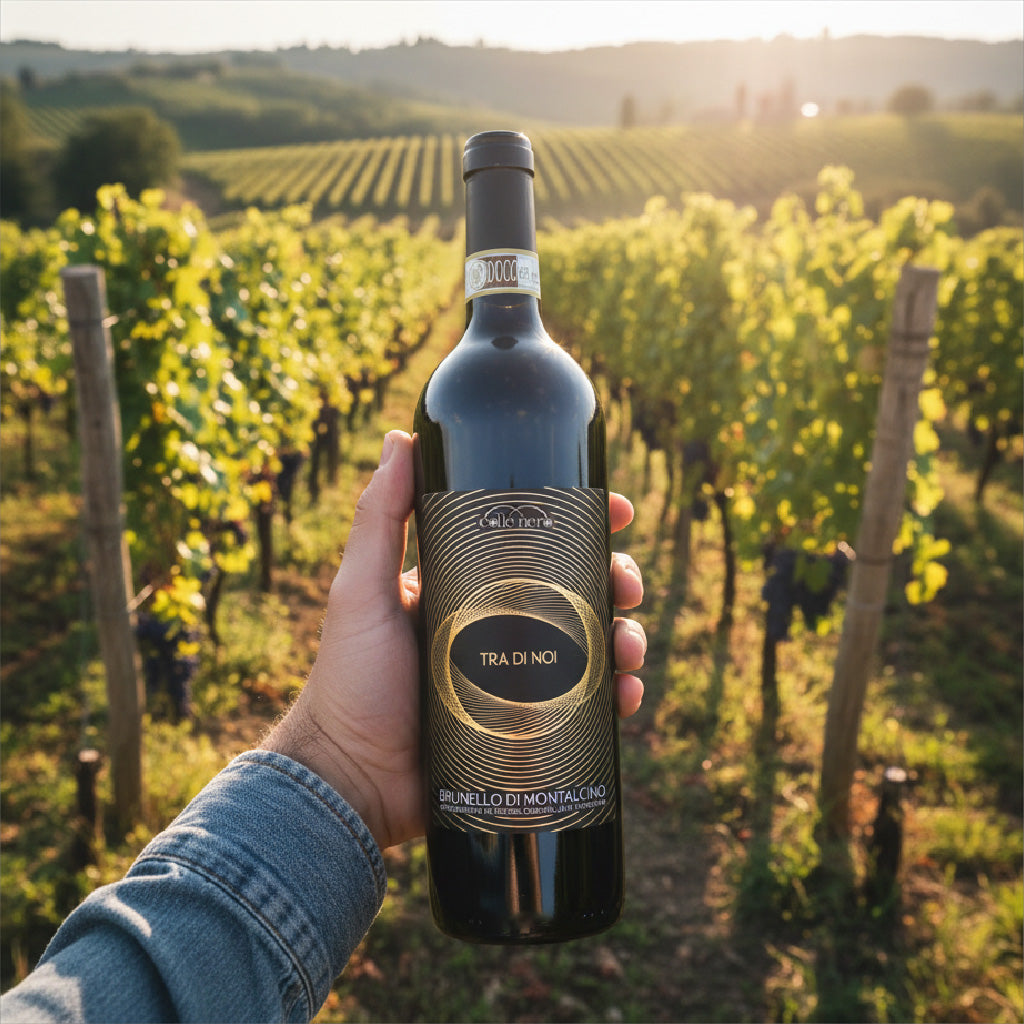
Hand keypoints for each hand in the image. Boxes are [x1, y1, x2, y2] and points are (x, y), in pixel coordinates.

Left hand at [261, 430, 645, 848]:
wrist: (351, 781)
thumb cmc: (348, 681)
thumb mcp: (362, 591)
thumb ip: (378, 518)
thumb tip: (400, 437)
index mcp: (468, 586)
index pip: (537, 542)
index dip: (583, 523)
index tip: (617, 510)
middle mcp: (499, 627)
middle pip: (577, 590)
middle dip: (616, 580)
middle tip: (627, 587)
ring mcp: (519, 678)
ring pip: (593, 645)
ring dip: (626, 637)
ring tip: (628, 650)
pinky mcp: (533, 729)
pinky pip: (589, 705)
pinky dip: (617, 696)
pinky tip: (626, 696)